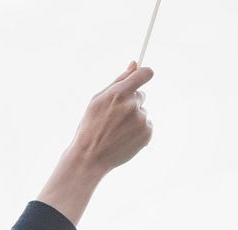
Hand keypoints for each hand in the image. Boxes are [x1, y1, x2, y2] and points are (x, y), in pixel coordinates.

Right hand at [36, 62, 155, 224]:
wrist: (90, 157)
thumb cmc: (90, 126)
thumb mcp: (97, 100)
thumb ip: (118, 80)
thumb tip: (135, 63)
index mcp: (118, 93)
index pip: (144, 74)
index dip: (144, 74)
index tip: (142, 76)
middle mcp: (132, 105)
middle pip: (141, 95)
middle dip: (131, 102)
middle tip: (114, 117)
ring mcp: (141, 120)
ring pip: (143, 111)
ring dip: (134, 118)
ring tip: (117, 130)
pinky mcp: (147, 133)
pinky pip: (147, 124)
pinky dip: (138, 130)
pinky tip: (124, 137)